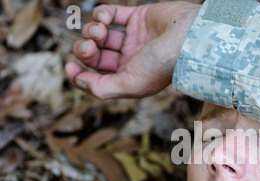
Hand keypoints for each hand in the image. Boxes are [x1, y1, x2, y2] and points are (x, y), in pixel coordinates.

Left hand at [65, 2, 199, 99]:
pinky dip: (102, 14)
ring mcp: (133, 38)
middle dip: (85, 50)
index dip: (79, 75)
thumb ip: (103, 88)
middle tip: (89, 47)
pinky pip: (110, 14)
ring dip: (92, 31)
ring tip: (100, 31)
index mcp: (129, 79)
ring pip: (99, 34)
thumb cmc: (163, 64)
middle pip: (95, 56)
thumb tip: (80, 82)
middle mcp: (130, 60)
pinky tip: (105, 19)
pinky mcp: (136, 18)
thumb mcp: (131, 84)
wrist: (189, 37)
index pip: (96, 79)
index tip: (70, 67)